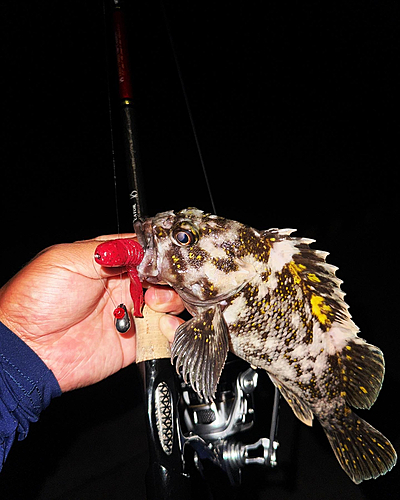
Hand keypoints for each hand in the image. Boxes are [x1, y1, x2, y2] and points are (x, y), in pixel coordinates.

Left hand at [0, 236, 183, 391]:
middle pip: (162, 278)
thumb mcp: (66, 260)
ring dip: (171, 302)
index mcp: (107, 264)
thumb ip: (106, 251)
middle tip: (158, 286)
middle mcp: (121, 287)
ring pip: (167, 304)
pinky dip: (170, 331)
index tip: (168, 259)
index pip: (145, 253)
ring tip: (156, 306)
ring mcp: (128, 315)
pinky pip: (162, 336)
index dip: (159, 255)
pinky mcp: (133, 343)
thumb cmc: (35, 301)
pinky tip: (161, 327)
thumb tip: (139, 246)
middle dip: (169, 279)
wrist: (28, 350)